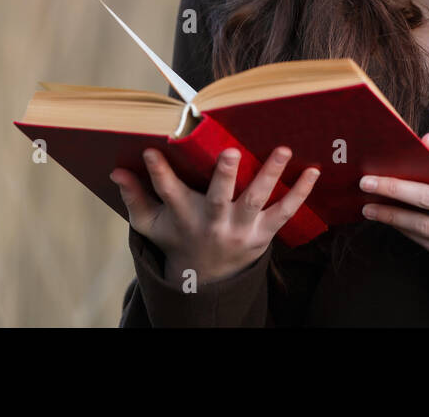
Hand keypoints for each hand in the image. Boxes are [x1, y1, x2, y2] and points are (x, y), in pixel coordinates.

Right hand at [110, 146, 319, 284]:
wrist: (207, 279)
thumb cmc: (178, 239)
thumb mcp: (152, 225)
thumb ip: (135, 197)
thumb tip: (115, 171)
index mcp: (184, 216)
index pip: (168, 191)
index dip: (158, 172)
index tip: (152, 150)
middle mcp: (214, 222)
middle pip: (219, 199)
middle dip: (224, 176)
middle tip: (229, 152)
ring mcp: (241, 228)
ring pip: (257, 201)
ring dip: (270, 175)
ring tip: (283, 149)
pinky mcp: (264, 233)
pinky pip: (285, 212)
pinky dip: (300, 193)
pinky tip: (312, 171)